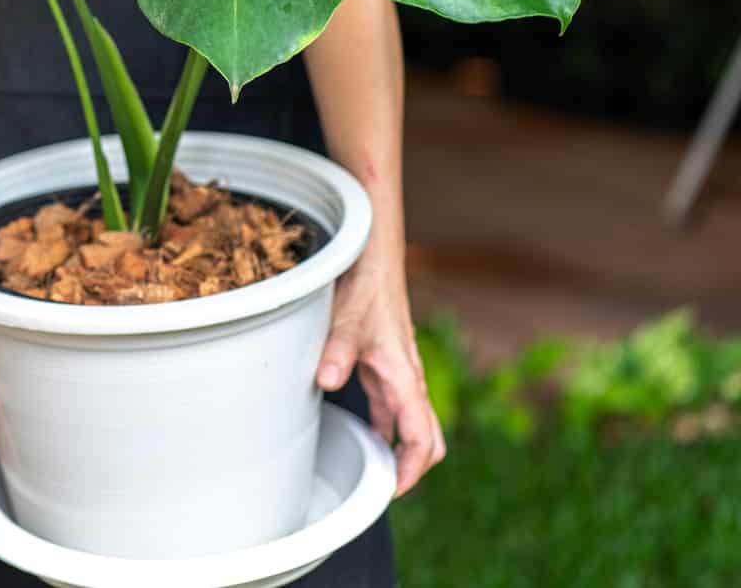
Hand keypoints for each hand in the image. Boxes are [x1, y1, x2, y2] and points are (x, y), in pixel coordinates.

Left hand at [317, 264, 445, 495]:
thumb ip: (336, 352)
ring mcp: (400, 375)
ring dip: (399, 449)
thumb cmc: (365, 290)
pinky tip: (366, 435)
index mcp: (406, 379)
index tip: (391, 492)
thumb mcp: (345, 322)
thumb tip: (326, 381)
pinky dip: (386, 428)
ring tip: (372, 472)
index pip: (420, 439)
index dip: (411, 471)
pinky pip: (394, 408)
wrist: (374, 262)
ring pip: (412, 425)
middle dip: (413, 468)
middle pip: (428, 439)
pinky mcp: (387, 366)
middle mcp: (409, 381)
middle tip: (383, 489)